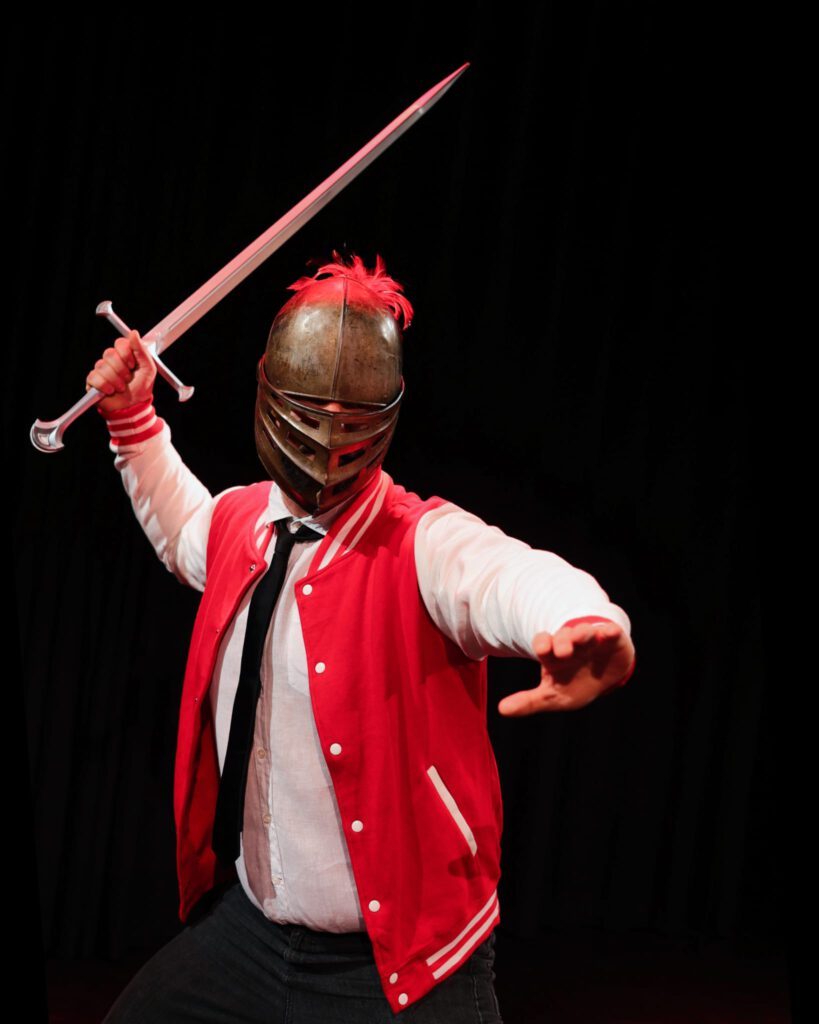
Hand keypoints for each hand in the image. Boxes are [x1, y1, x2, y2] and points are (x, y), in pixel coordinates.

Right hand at [85, 330, 155, 414]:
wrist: (133, 407)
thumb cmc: (141, 388)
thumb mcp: (148, 369)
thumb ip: (142, 350)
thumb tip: (134, 333)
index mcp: (125, 354)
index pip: (120, 343)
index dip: (126, 354)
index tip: (133, 365)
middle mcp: (111, 359)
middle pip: (109, 353)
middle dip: (122, 370)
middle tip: (128, 379)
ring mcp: (101, 369)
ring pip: (102, 366)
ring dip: (115, 380)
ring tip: (121, 388)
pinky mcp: (92, 380)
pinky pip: (94, 377)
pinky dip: (105, 386)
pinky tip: (110, 391)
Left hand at [497, 622, 634, 715]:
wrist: (606, 678)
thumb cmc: (575, 684)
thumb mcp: (552, 696)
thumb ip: (528, 701)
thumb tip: (502, 709)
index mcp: (554, 654)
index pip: (543, 642)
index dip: (542, 644)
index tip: (543, 650)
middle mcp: (571, 643)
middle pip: (563, 636)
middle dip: (562, 641)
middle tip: (563, 653)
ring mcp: (592, 640)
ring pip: (585, 632)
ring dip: (583, 633)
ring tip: (583, 638)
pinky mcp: (612, 640)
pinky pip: (610, 631)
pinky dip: (609, 631)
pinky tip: (608, 633)